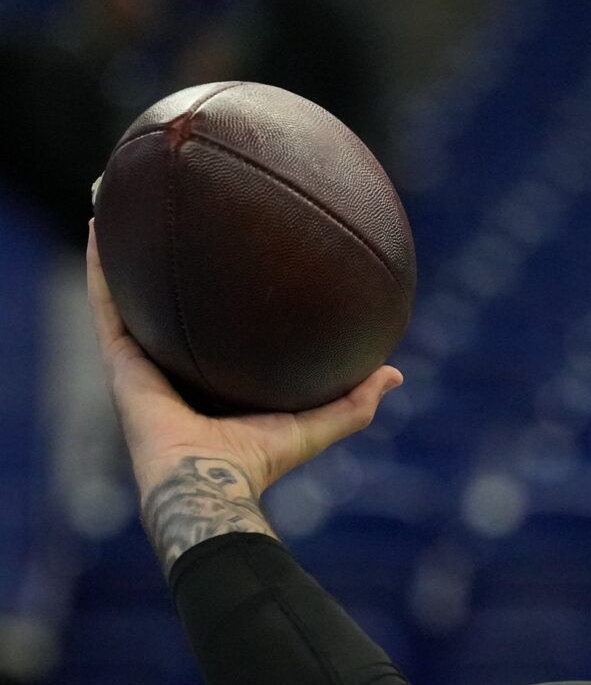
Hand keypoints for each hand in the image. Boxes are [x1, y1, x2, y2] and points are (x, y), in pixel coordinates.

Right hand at [87, 218, 403, 495]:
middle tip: (176, 217)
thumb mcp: (317, 424)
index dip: (220, 297)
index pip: (215, 330)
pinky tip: (102, 225)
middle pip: (167, 306)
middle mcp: (174, 366)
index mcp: (213, 380)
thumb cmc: (261, 461)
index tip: (233, 255)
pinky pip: (107, 304)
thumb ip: (355, 401)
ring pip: (128, 295)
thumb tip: (395, 372)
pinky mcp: (120, 360)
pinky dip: (101, 266)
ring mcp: (142, 362)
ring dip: (123, 253)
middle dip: (167, 266)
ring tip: (123, 203)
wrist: (211, 481)